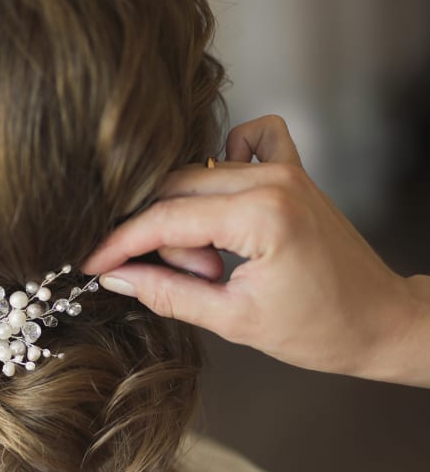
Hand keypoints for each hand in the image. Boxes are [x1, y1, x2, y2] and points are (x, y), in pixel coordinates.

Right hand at [83, 115, 424, 382]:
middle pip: (174, 192)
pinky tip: (225, 210)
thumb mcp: (234, 321)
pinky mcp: (293, 171)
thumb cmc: (320, 329)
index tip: (91, 263)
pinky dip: (222, 167)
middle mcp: (272, 179)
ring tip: (215, 265)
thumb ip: (168, 293)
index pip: (165, 220)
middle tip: (185, 280)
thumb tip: (117, 276)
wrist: (380, 321)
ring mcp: (285, 169)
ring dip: (188, 220)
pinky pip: (245, 143)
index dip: (120, 243)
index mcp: (262, 216)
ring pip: (197, 176)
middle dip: (160, 241)